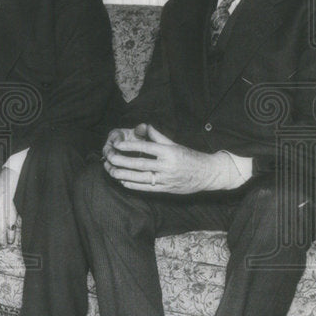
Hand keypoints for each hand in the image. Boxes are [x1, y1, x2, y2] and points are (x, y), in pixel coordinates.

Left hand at [103, 124, 240, 193]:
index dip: (130, 146)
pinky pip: (146, 188)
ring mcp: (166, 179)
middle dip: (121, 161)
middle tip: (109, 158)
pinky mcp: (165, 189)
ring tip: (110, 170)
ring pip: (140, 178)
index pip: (145, 148)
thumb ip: (157, 136)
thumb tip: (144, 126)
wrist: (207, 174)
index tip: (117, 144)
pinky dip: (133, 185)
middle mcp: (166, 166)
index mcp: (169, 152)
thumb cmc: (189, 156)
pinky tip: (122, 181)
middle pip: (139, 164)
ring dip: (123, 174)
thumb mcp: (175, 144)